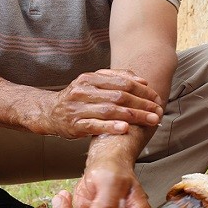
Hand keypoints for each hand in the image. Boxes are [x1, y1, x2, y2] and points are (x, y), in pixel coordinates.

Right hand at [41, 69, 163, 138]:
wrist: (48, 112)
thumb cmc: (77, 99)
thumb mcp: (92, 84)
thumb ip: (115, 79)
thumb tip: (142, 81)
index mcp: (90, 78)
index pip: (122, 82)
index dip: (142, 90)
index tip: (156, 98)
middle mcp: (83, 91)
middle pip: (119, 96)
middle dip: (142, 104)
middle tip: (158, 111)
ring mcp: (78, 108)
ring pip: (110, 110)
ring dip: (134, 116)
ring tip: (150, 120)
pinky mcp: (74, 125)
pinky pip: (95, 126)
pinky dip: (111, 127)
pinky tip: (126, 129)